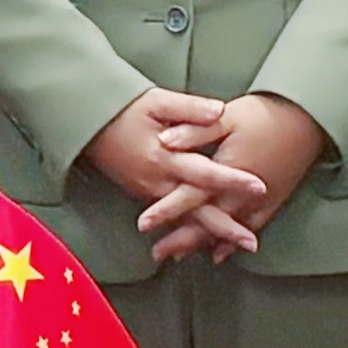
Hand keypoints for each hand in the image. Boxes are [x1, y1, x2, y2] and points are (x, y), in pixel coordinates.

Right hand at [79, 87, 264, 259]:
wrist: (88, 124)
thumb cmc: (124, 109)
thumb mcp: (157, 101)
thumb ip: (190, 108)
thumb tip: (220, 111)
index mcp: (163, 157)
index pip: (204, 172)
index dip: (232, 180)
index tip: (259, 186)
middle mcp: (157, 181)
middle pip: (196, 211)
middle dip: (225, 228)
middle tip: (252, 242)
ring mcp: (149, 192)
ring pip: (184, 220)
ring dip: (210, 234)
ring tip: (237, 246)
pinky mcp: (144, 195)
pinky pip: (172, 218)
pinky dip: (191, 229)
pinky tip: (207, 238)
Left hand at [146, 93, 329, 261]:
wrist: (309, 121)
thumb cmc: (266, 115)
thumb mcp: (228, 116)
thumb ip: (195, 129)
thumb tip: (164, 141)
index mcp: (226, 171)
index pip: (189, 196)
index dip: (165, 211)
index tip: (143, 225)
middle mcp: (241, 194)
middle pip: (205, 222)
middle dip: (180, 240)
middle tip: (157, 254)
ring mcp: (259, 202)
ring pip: (224, 230)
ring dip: (201, 244)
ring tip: (178, 256)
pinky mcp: (273, 201)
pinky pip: (249, 229)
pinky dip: (231, 242)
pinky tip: (219, 252)